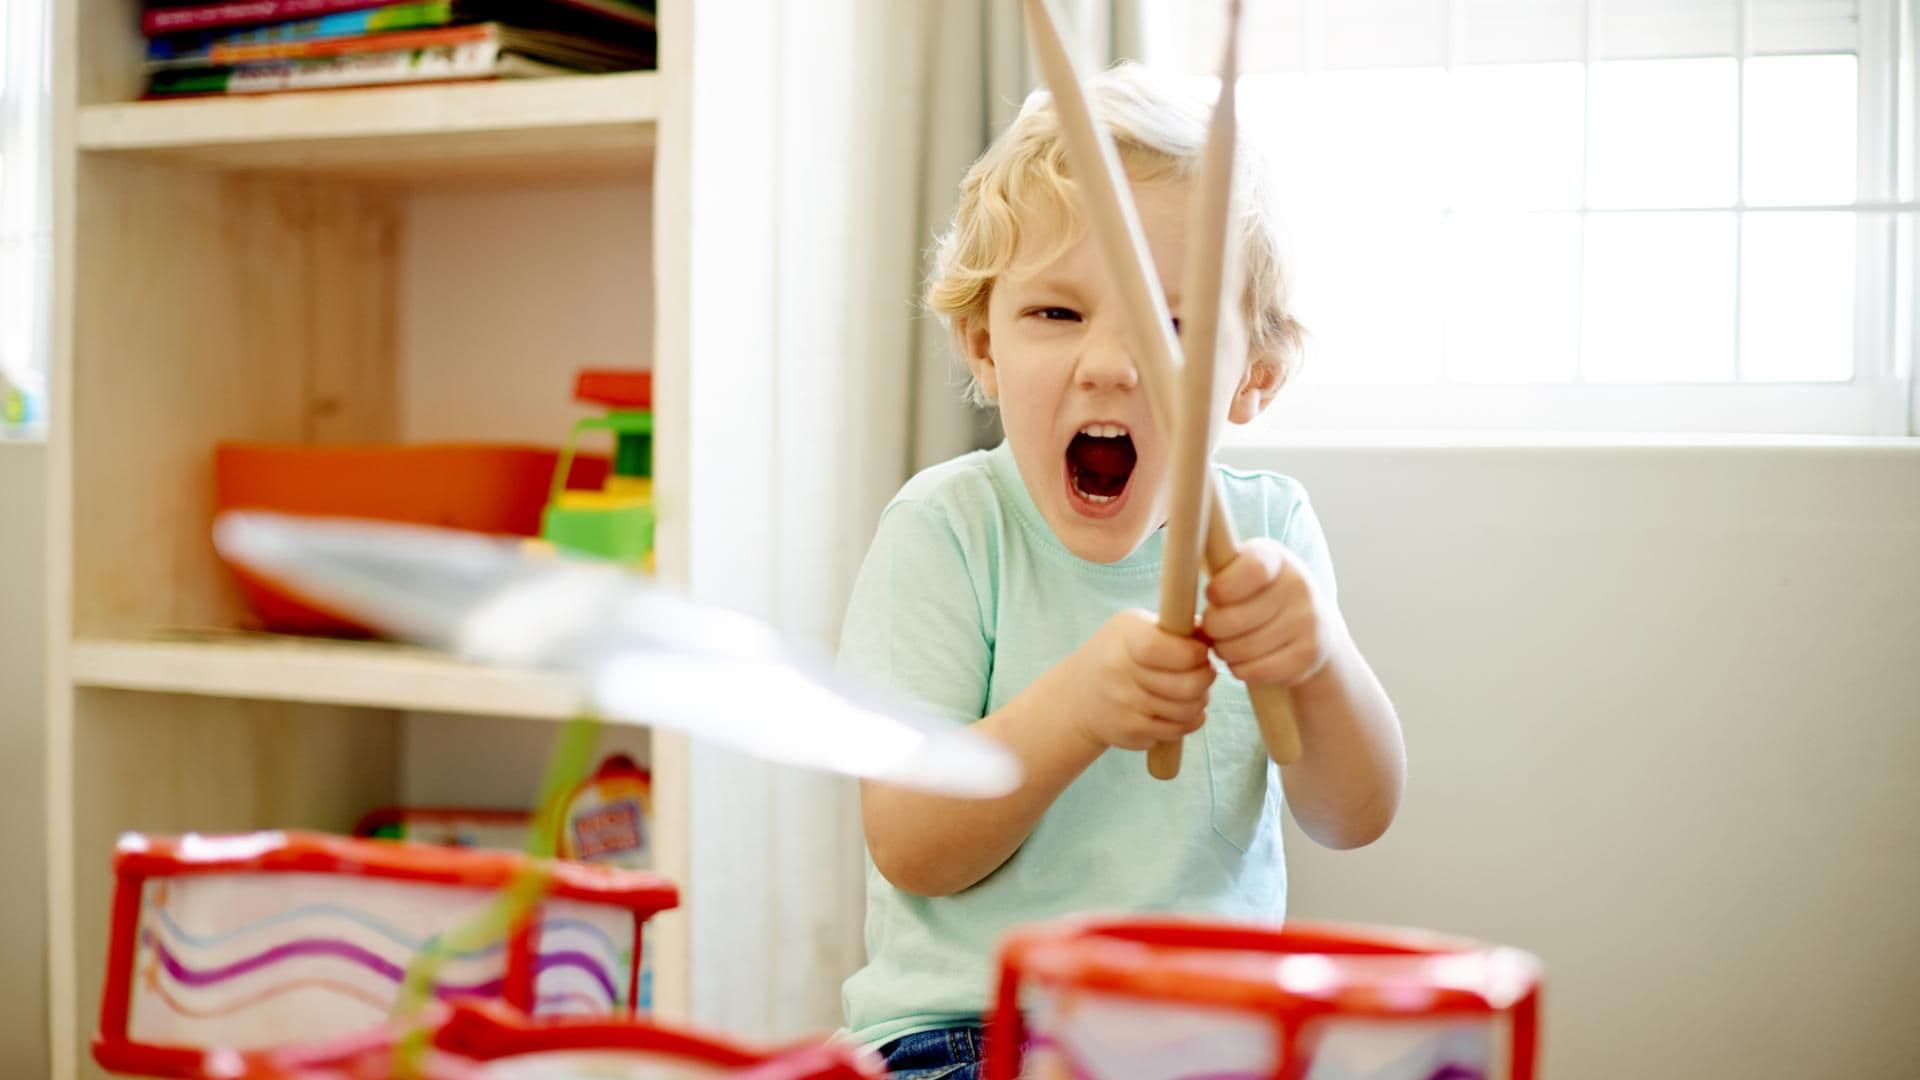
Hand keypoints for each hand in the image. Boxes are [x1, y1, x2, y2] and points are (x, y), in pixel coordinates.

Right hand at [1061, 609, 1215, 750]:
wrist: (1076, 697)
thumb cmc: (1115, 654)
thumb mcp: (1134, 627)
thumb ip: (1172, 627)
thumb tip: (1214, 632)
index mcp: (1125, 640)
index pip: (1170, 650)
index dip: (1194, 653)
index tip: (1200, 650)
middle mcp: (1121, 675)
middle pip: (1188, 685)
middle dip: (1206, 678)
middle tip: (1204, 671)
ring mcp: (1125, 708)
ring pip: (1187, 711)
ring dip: (1199, 700)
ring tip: (1191, 690)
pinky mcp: (1131, 734)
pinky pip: (1177, 731)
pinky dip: (1187, 721)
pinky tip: (1179, 708)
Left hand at [1201, 537, 1334, 686]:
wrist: (1312, 626)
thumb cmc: (1256, 594)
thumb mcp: (1240, 570)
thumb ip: (1214, 562)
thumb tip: (1179, 561)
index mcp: (1274, 558)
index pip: (1250, 569)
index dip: (1222, 588)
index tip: (1212, 596)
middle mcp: (1298, 586)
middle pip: (1234, 618)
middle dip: (1214, 628)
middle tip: (1214, 628)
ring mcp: (1308, 621)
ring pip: (1241, 648)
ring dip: (1225, 650)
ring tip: (1229, 642)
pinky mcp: (1309, 654)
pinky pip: (1256, 670)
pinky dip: (1241, 669)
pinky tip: (1243, 659)